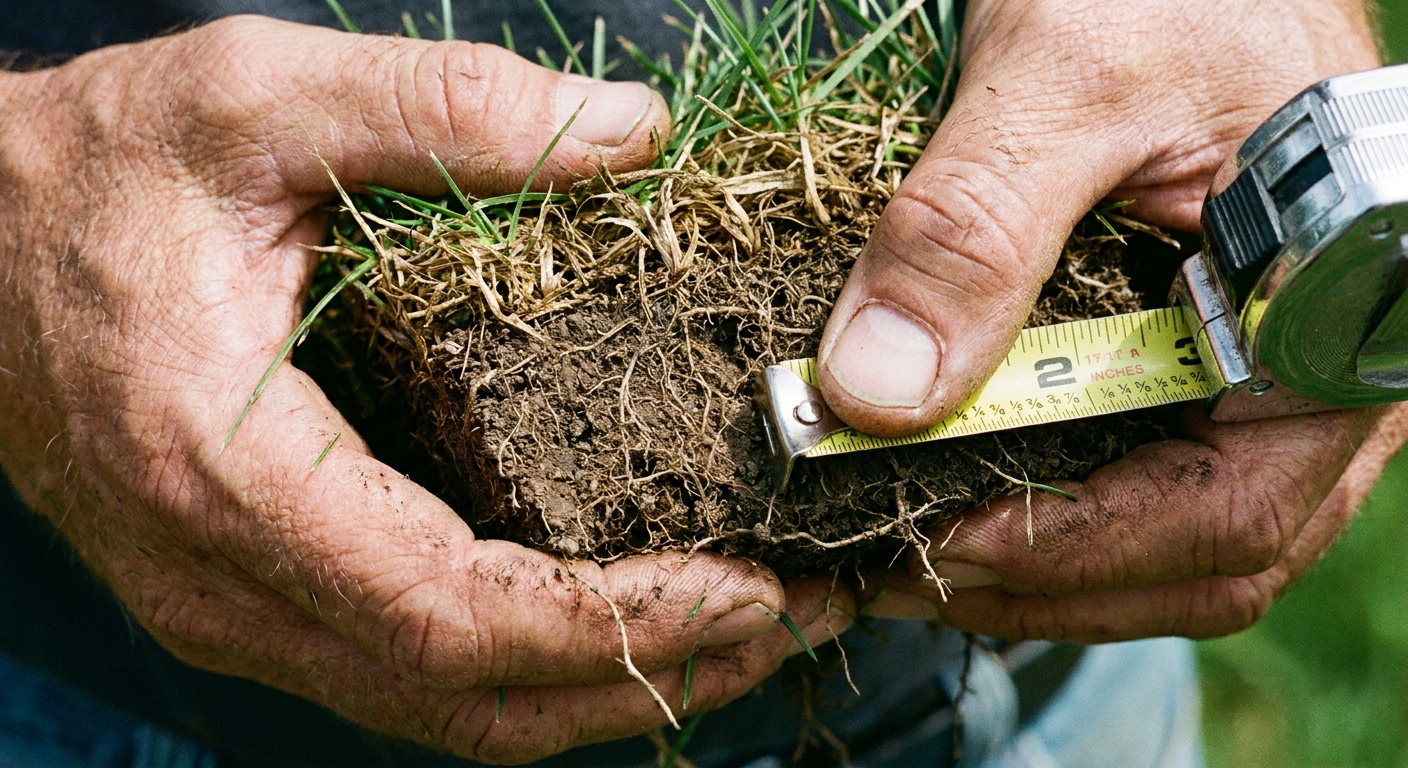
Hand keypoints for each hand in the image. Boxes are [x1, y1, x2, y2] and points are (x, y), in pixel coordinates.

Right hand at [0, 18, 850, 761]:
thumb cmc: (85, 179)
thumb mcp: (252, 102)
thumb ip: (438, 111)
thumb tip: (626, 134)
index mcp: (226, 474)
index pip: (455, 613)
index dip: (617, 617)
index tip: (743, 586)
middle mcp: (229, 583)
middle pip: (473, 699)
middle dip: (648, 673)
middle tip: (786, 616)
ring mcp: (239, 609)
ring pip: (450, 713)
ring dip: (606, 689)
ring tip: (739, 631)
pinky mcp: (261, 597)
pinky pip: (418, 676)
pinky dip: (538, 670)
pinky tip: (624, 616)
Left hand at [819, 0, 1401, 637]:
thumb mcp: (1065, 78)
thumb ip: (975, 230)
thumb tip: (874, 397)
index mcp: (1336, 327)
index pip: (1225, 514)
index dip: (1067, 553)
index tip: (921, 548)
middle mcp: (1315, 379)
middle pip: (1193, 555)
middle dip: (1033, 580)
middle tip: (885, 571)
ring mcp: (1257, 381)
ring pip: (1161, 535)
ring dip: (1026, 561)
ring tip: (897, 546)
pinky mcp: (1191, 363)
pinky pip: (1128, 472)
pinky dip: (1032, 501)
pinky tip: (941, 489)